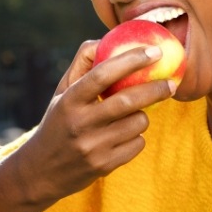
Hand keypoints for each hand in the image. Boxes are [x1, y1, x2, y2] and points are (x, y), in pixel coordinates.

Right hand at [0, 40, 175, 211]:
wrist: (41, 171)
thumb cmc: (59, 121)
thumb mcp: (62, 92)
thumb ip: (82, 63)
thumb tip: (105, 40)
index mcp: (69, 100)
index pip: (103, 74)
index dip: (131, 60)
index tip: (155, 51)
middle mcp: (80, 123)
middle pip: (127, 101)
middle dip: (155, 89)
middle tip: (171, 82)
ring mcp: (92, 147)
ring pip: (137, 123)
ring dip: (143, 115)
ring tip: (132, 114)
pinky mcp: (104, 166)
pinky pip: (137, 144)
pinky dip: (138, 136)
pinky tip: (124, 135)